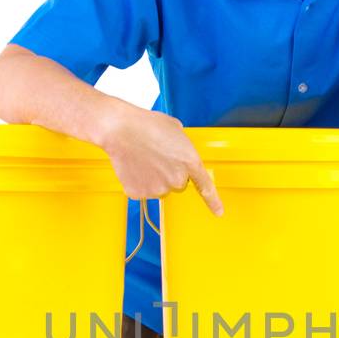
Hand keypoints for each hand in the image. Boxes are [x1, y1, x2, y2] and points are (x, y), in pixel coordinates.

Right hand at [98, 100, 223, 214]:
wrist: (120, 130)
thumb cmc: (146, 125)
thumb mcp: (175, 130)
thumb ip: (182, 146)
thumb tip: (178, 151)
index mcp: (190, 162)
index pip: (205, 187)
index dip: (213, 201)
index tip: (218, 212)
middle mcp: (177, 180)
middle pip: (177, 184)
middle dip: (169, 173)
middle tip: (157, 157)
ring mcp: (158, 189)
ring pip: (158, 188)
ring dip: (153, 177)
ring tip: (143, 158)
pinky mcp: (140, 193)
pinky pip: (142, 190)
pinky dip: (138, 181)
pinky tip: (134, 166)